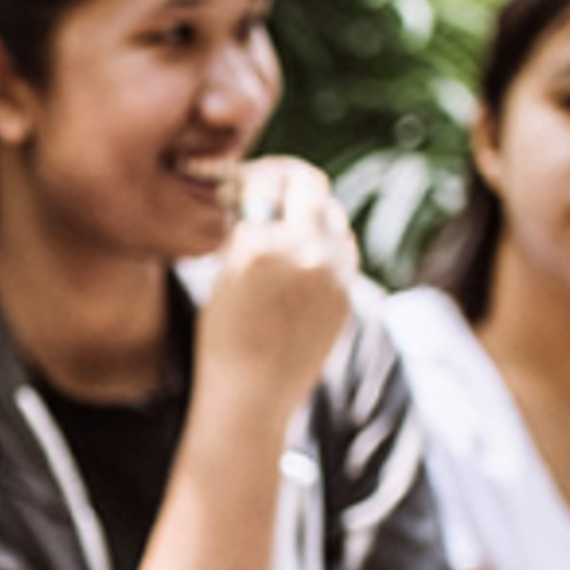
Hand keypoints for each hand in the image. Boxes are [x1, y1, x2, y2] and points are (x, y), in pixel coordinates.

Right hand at [198, 156, 356, 415]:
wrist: (252, 395)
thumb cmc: (222, 336)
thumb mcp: (222, 272)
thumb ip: (244, 230)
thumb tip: (257, 196)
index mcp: (260, 245)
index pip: (267, 181)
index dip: (252, 175)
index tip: (242, 181)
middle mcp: (304, 253)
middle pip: (310, 184)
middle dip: (289, 180)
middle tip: (271, 187)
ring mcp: (333, 274)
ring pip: (332, 214)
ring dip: (310, 211)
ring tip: (286, 225)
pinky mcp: (348, 294)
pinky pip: (343, 248)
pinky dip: (325, 241)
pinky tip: (303, 255)